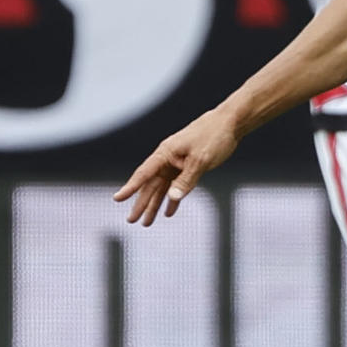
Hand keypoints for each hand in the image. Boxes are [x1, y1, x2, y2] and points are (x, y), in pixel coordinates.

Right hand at [113, 107, 241, 225]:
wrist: (230, 123)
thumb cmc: (213, 136)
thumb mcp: (201, 160)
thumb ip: (186, 180)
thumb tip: (172, 198)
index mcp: (166, 153)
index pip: (144, 173)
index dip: (130, 188)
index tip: (117, 199)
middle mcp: (168, 159)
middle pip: (151, 185)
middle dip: (141, 203)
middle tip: (131, 220)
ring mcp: (178, 163)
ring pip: (163, 188)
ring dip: (155, 205)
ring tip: (147, 222)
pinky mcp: (189, 166)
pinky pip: (177, 186)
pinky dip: (173, 199)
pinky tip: (168, 212)